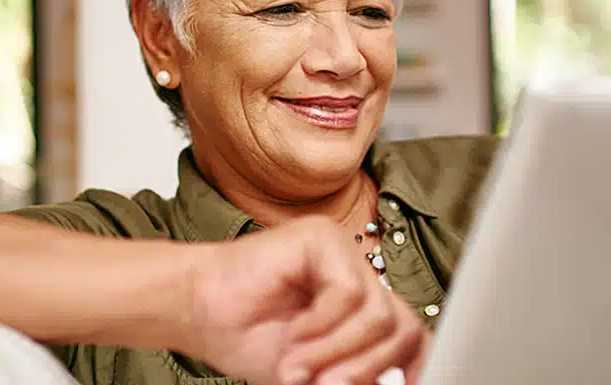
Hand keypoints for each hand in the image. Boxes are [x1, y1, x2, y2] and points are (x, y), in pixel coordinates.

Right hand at [178, 216, 429, 384]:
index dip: (413, 367)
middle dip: (369, 367)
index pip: (410, 336)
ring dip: (336, 350)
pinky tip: (294, 333)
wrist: (197, 312)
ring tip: (296, 364)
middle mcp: (359, 277)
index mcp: (361, 308)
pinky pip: (348, 292)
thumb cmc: (247, 336)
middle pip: (402, 328)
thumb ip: (351, 377)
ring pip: (377, 314)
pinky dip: (321, 325)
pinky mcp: (323, 238)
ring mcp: (344, 254)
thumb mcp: (313, 372)